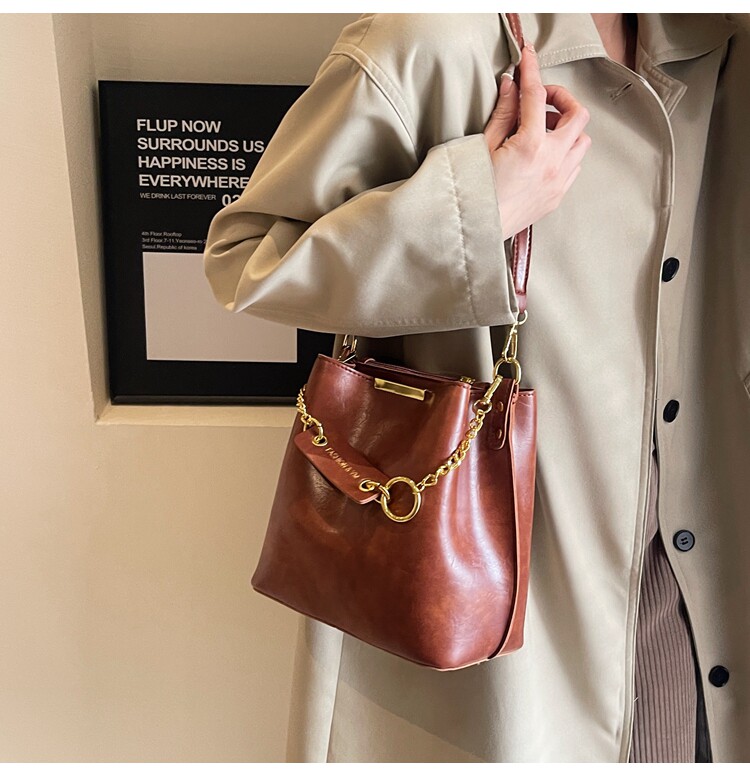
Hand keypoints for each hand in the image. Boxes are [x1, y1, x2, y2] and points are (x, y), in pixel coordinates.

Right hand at [483, 42, 591, 240]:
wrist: (476, 231)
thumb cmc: (473, 193)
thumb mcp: (483, 148)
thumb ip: (502, 114)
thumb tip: (510, 87)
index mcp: (530, 146)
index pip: (536, 96)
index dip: (532, 71)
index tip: (528, 59)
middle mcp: (551, 162)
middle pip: (577, 115)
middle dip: (561, 100)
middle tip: (541, 100)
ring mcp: (558, 181)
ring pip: (582, 141)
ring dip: (567, 130)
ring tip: (542, 131)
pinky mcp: (557, 196)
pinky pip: (575, 166)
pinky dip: (565, 154)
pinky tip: (543, 156)